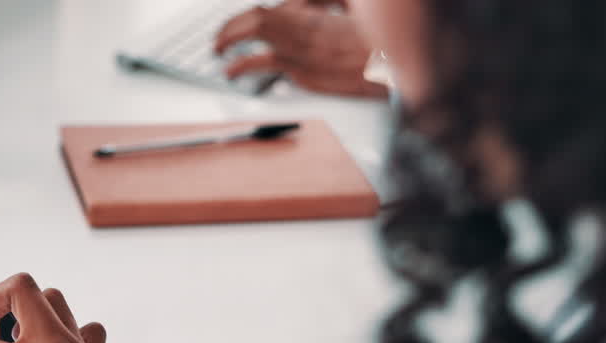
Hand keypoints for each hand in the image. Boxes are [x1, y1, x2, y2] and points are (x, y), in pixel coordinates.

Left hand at [215, 1, 386, 97]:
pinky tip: (229, 70)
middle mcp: (303, 24)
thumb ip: (321, 10)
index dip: (247, 18)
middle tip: (218, 39)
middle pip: (257, 15)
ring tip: (217, 49)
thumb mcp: (348, 18)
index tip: (239, 27)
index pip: (271, 9)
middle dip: (231, 26)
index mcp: (312, 12)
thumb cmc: (369, 47)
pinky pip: (261, 61)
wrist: (388, 65)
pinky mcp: (300, 67)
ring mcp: (300, 44)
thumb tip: (299, 11)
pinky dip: (239, 64)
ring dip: (228, 38)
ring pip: (255, 29)